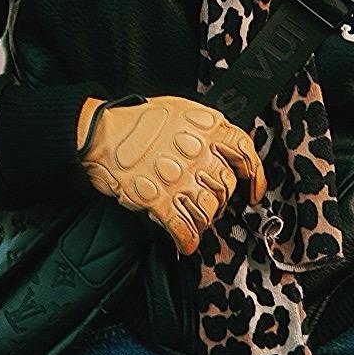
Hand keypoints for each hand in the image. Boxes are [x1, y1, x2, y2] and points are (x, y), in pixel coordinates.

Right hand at [77, 95, 264, 254]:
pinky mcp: (159, 198)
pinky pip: (183, 227)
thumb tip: (223, 148)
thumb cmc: (135, 120)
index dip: (255, 176)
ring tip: (198, 223)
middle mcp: (199, 153)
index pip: (245, 152)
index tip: (254, 190)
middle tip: (213, 206)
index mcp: (208, 127)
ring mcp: (180, 177)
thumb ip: (206, 129)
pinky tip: (186, 244)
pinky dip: (187, 240)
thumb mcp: (181, 110)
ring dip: (205, 221)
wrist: (98, 133)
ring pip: (210, 209)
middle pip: (227, 186)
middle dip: (222, 201)